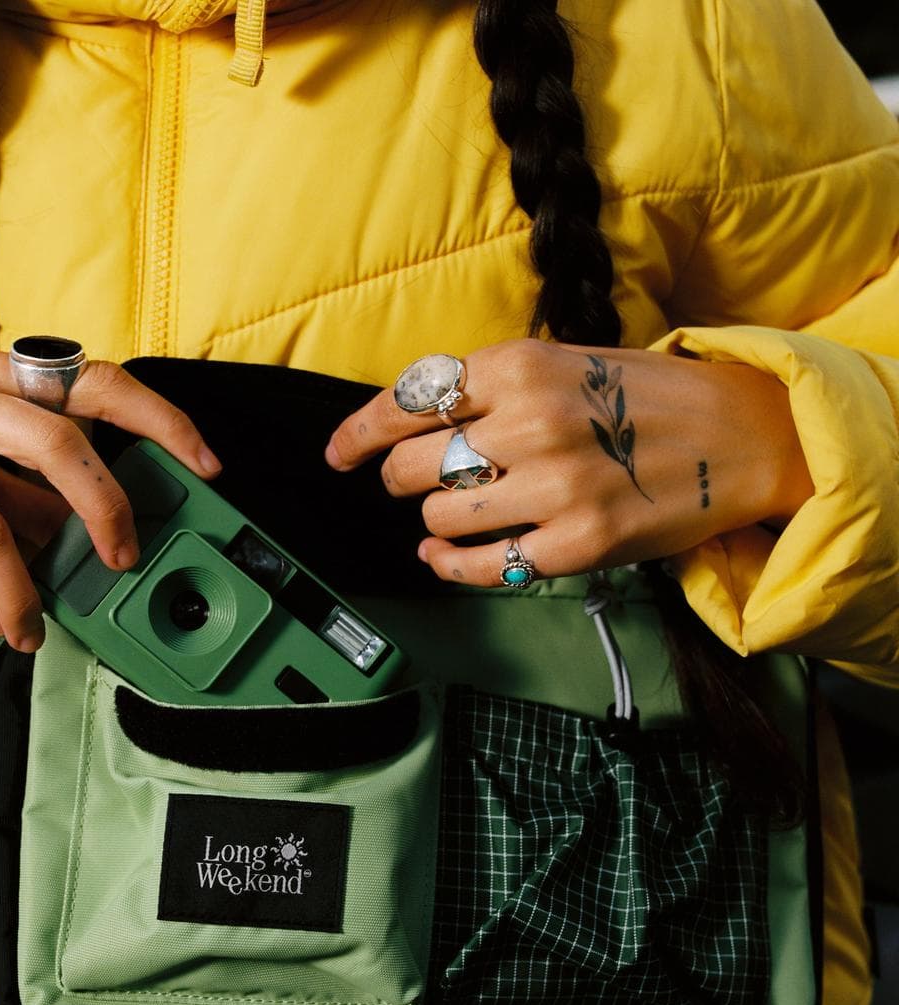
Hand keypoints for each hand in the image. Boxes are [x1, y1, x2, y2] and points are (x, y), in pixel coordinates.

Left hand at [324, 340, 811, 585]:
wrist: (740, 433)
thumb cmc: (642, 396)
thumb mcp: (561, 362)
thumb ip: (487, 389)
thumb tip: (409, 420)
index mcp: (518, 367)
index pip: (408, 401)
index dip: (358, 433)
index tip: (338, 454)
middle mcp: (529, 424)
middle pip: (412, 465)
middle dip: (398, 477)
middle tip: (413, 480)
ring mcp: (554, 488)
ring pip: (441, 517)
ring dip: (434, 518)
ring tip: (455, 510)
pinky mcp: (577, 544)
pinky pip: (484, 566)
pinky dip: (451, 565)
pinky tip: (443, 557)